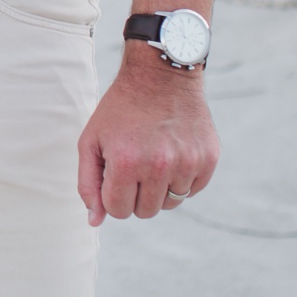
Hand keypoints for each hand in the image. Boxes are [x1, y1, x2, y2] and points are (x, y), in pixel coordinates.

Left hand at [76, 48, 219, 225]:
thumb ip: (88, 183)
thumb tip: (94, 221)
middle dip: (135, 194)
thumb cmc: (120, 110)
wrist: (161, 75)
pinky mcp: (208, 159)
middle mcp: (159, 166)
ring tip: (153, 157)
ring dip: (159, 188)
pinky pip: (192, 190)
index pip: (118, 211)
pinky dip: (181, 179)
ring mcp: (188, 163)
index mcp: (127, 162)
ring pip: (170, 204)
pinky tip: (172, 153)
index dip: (112, 196)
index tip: (115, 175)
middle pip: (145, 211)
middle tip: (134, 165)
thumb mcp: (92, 140)